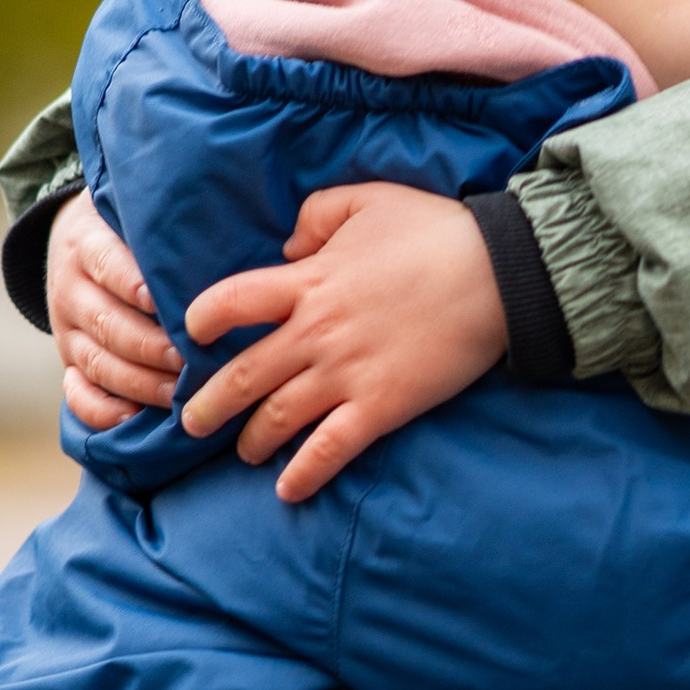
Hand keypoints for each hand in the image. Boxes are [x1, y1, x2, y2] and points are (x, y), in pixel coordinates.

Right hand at [49, 190, 179, 436]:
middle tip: (190, 361)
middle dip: (150, 346)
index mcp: (87, 245)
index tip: (165, 302)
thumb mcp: (139, 214)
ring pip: (98, 363)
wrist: (76, 242)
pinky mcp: (68, 362)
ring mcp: (67, 330)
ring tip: (179, 394)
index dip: (134, 285)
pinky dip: (100, 411)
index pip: (108, 264)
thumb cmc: (132, 231)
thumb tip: (241, 229)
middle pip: (108, 324)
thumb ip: (173, 225)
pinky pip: (76, 394)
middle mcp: (72, 289)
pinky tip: (131, 420)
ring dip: (139, 382)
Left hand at [183, 182, 509, 503]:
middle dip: (208, 405)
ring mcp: (347, 374)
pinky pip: (330, 450)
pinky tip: (287, 490)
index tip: (195, 336)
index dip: (204, 321)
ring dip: (252, 441)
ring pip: (278, 417)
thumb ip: (314, 217)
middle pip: (243, 375)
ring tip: (243, 452)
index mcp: (308, 281)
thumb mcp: (366, 199)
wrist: (498, 274)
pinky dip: (303, 474)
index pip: (230, 304)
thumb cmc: (433, 230)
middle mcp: (316, 333)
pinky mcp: (381, 407)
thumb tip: (287, 248)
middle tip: (190, 422)